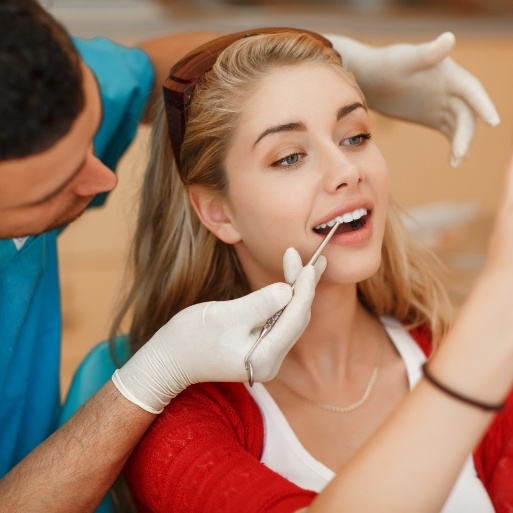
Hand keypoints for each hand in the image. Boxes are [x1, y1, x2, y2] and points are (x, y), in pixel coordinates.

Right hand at [112, 248, 325, 412]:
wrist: (169, 359)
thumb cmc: (190, 337)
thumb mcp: (224, 316)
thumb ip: (259, 304)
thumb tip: (288, 289)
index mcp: (265, 359)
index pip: (294, 319)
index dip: (303, 288)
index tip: (308, 263)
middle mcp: (272, 363)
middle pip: (297, 319)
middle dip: (304, 287)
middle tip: (314, 258)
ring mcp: (267, 358)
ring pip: (291, 319)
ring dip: (298, 291)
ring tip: (308, 264)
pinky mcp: (260, 349)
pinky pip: (280, 322)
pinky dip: (286, 300)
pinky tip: (292, 282)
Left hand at [328, 32, 499, 166]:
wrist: (369, 80)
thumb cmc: (386, 65)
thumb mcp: (404, 60)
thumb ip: (426, 53)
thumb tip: (449, 38)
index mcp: (449, 74)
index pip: (472, 90)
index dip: (484, 105)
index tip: (494, 123)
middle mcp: (451, 90)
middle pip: (466, 114)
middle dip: (466, 134)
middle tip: (459, 155)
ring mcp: (443, 105)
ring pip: (460, 126)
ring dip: (462, 144)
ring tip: (456, 162)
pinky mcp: (434, 118)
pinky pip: (450, 133)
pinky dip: (455, 146)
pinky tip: (454, 161)